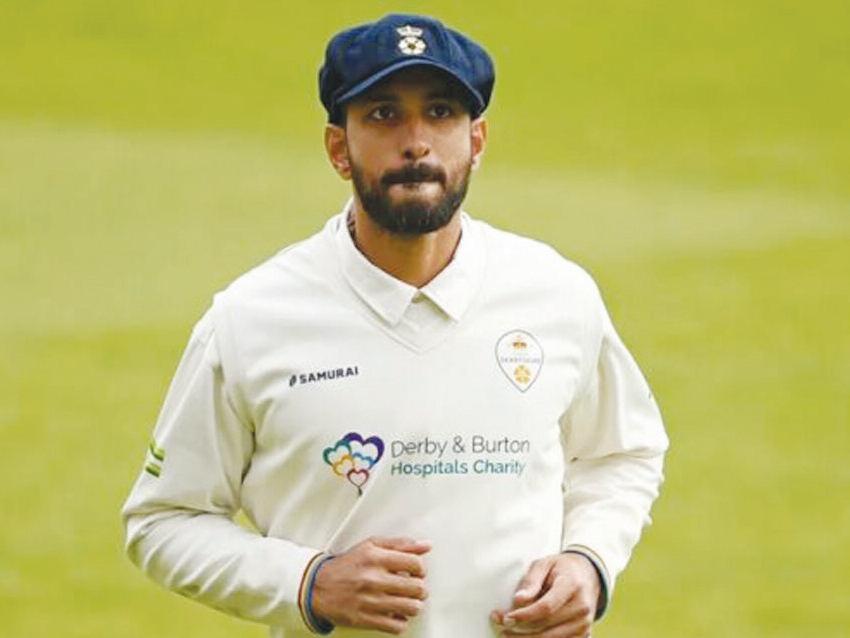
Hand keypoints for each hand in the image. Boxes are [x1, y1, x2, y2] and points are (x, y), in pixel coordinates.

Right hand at [311, 536, 430, 634]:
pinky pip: (397, 626)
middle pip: (417, 588)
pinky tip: (396, 614)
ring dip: (414, 606)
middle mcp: (373, 579)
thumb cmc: (348, 565)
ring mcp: (369, 601)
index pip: (415, 563)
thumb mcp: (371, 546)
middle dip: (420, 589)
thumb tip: (426, 546)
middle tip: (415, 588)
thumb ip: (400, 544)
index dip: (421, 569)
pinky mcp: (365, 619)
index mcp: (375, 557)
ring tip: (408, 602)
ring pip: (411, 608)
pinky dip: (401, 622)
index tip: (418, 572)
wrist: (318, 586)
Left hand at [491, 553, 600, 637]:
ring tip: (507, 633)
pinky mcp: (583, 635)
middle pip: (546, 626)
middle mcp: (582, 607)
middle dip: (520, 630)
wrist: (588, 575)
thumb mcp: (544, 564)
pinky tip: (524, 635)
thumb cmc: (560, 568)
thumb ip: (531, 581)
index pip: (546, 607)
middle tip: (500, 625)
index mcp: (572, 586)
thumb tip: (518, 600)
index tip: (506, 618)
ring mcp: (584, 624)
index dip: (525, 615)